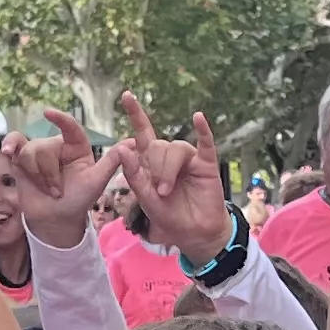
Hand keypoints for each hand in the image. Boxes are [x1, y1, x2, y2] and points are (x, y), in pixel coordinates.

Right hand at [5, 109, 111, 248]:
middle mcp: (57, 146)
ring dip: (37, 176)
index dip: (59, 119)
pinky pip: (13, 144)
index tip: (48, 113)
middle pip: (44, 146)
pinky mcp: (21, 160)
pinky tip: (6, 151)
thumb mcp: (96, 182)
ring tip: (47, 191)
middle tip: (57, 191)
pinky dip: (9, 146)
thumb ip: (112, 161)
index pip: (69, 127)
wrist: (57, 219)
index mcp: (77, 147)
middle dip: (48, 173)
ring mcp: (38, 152)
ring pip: (29, 151)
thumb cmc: (79, 200)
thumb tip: (133, 142)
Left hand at [109, 96, 234, 258]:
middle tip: (159, 192)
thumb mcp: (145, 198)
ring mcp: (189, 159)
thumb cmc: (169, 216)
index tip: (127, 95)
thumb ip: (134, 175)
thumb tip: (122, 147)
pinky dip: (203, 130)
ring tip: (167, 191)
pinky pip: (206, 143)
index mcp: (151, 162)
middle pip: (158, 146)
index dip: (136, 114)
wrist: (194, 234)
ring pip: (175, 149)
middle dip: (155, 169)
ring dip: (168, 170)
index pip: (142, 134)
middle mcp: (169, 157)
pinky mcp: (207, 164)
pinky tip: (198, 118)